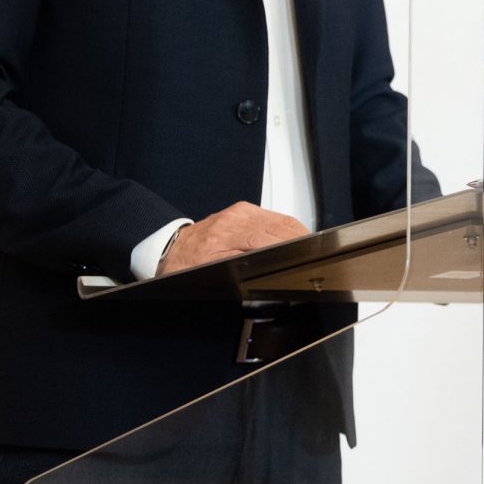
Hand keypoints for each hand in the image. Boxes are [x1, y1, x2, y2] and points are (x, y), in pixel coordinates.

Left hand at [158, 202, 308, 275]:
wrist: (169, 247)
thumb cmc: (185, 264)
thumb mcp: (208, 273)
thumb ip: (239, 266)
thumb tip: (267, 265)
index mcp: (228, 233)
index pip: (272, 238)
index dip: (292, 249)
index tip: (305, 259)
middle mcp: (237, 217)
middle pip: (283, 226)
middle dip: (301, 242)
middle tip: (313, 258)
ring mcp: (242, 211)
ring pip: (283, 220)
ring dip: (298, 235)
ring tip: (308, 250)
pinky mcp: (245, 210)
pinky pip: (274, 217)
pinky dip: (288, 229)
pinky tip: (292, 240)